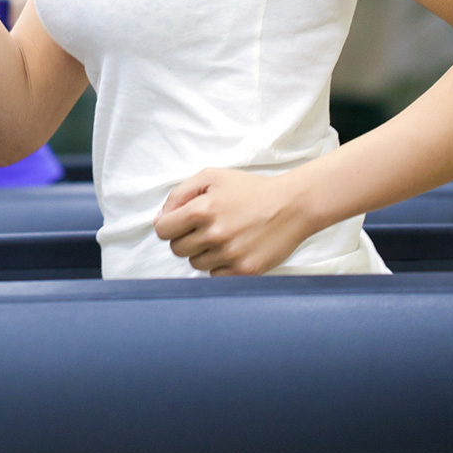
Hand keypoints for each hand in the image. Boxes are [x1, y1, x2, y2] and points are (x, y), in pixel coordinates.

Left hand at [153, 167, 314, 275]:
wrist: (292, 205)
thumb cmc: (251, 190)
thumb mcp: (212, 177)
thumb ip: (179, 195)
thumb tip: (159, 219)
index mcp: (202, 209)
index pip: (163, 230)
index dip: (169, 226)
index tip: (180, 224)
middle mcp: (214, 234)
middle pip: (177, 249)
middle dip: (186, 239)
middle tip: (206, 228)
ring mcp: (230, 254)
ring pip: (195, 263)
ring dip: (204, 252)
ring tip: (224, 236)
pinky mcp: (244, 270)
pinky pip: (215, 275)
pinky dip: (220, 264)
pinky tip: (235, 248)